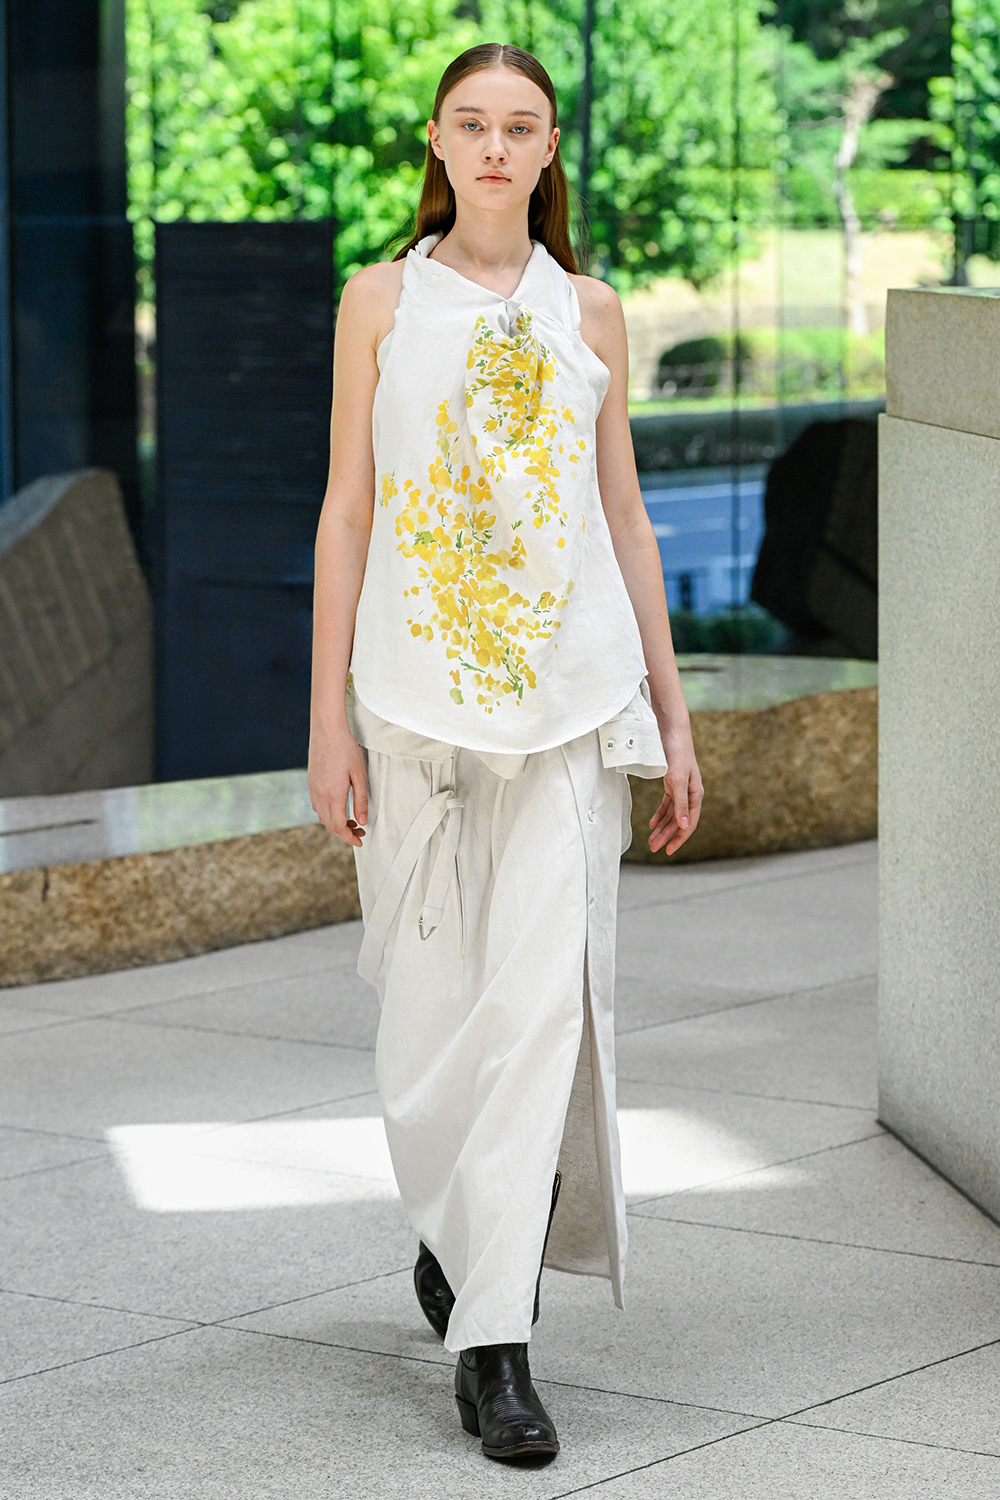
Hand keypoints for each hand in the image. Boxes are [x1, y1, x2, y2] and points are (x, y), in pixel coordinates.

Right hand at [308, 721, 368, 847]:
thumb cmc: (346, 749)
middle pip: (329, 825)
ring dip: (336, 823)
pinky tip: (339, 807)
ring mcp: (313, 789)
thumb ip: (361, 800)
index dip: (349, 838)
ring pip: (322, 817)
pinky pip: (317, 806)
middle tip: (360, 831)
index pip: (338, 826)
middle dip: (344, 832)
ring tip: (352, 821)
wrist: (327, 730)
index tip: (360, 841)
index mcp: (333, 794)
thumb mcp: (360, 775)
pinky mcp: (311, 783)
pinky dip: (328, 813)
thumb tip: (362, 821)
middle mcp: (320, 795)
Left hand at [648, 724, 703, 855]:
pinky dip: (660, 814)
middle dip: (666, 836)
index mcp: (695, 795)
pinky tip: (652, 823)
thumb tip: (683, 826)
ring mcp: (681, 788)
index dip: (678, 839)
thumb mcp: (677, 780)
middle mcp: (690, 794)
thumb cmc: (677, 754)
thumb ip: (680, 804)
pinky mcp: (672, 782)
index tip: (668, 851)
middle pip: (678, 821)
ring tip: (651, 840)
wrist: (672, 731)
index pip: (688, 823)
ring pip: (672, 814)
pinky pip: (667, 804)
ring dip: (662, 827)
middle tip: (653, 848)